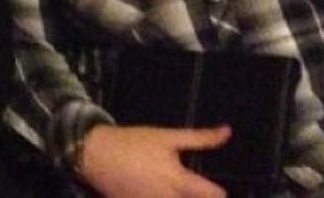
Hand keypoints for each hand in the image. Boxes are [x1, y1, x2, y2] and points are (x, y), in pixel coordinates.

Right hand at [75, 123, 231, 197]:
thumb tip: (227, 132)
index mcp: (179, 181)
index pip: (213, 195)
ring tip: (179, 191)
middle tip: (196, 191)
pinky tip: (159, 192)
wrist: (96, 154)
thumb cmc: (134, 142)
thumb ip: (199, 138)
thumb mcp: (167, 136)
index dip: (218, 192)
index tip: (217, 187)